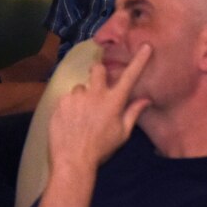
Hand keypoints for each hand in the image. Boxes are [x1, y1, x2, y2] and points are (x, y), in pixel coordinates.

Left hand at [47, 45, 149, 172]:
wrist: (73, 160)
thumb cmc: (101, 149)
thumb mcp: (122, 134)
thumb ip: (133, 113)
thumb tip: (146, 100)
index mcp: (113, 102)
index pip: (129, 76)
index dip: (139, 61)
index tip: (145, 46)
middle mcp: (95, 94)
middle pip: (97, 69)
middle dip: (98, 73)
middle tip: (97, 89)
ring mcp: (76, 97)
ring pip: (80, 87)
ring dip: (82, 97)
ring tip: (81, 116)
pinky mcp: (60, 102)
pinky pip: (67, 98)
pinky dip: (70, 107)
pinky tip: (70, 121)